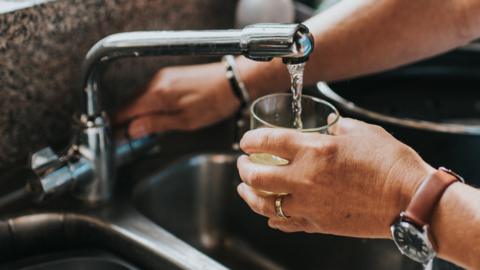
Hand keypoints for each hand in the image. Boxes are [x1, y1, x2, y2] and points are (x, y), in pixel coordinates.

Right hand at [116, 62, 239, 137]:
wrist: (233, 80)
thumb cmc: (215, 101)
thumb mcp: (186, 121)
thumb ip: (157, 124)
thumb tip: (133, 130)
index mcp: (158, 94)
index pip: (125, 110)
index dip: (117, 125)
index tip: (114, 137)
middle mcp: (156, 82)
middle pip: (130, 103)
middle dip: (126, 120)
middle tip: (126, 139)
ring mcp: (163, 76)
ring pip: (140, 97)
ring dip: (137, 113)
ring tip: (141, 130)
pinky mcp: (170, 75)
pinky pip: (151, 92)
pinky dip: (148, 104)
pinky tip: (156, 115)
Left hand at [237, 117, 434, 237]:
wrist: (410, 200)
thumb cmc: (390, 164)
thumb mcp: (362, 132)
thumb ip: (336, 128)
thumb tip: (328, 128)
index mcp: (312, 150)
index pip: (266, 142)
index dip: (250, 140)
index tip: (246, 141)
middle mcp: (303, 179)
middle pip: (255, 176)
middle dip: (242, 168)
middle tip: (242, 163)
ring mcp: (308, 205)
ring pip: (263, 205)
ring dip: (248, 195)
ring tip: (244, 189)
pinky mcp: (317, 224)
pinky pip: (284, 224)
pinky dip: (272, 218)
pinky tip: (270, 214)